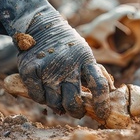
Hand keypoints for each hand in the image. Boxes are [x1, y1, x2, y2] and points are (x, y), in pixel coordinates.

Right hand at [0, 0, 110, 118]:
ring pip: (54, 102)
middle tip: (77, 111)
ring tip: (59, 99)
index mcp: (85, 60)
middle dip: (76, 111)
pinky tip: (45, 92)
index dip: (102, 104)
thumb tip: (108, 93)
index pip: (99, 86)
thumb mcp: (84, 53)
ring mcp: (47, 68)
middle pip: (73, 101)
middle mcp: (67, 65)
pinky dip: (42, 98)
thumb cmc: (66, 45)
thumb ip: (92, 72)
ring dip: (58, 106)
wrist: (40, 25)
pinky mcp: (30, 70)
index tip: (102, 115)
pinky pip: (38, 97)